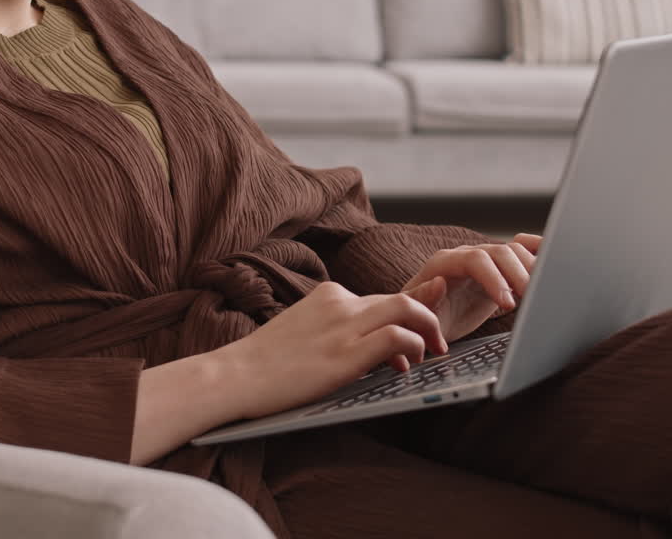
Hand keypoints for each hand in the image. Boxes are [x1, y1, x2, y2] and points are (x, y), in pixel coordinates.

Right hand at [211, 281, 447, 420]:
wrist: (234, 375)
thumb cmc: (263, 364)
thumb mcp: (301, 332)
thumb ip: (333, 330)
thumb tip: (367, 347)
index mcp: (328, 295)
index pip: (380, 297)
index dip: (410, 308)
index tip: (425, 321)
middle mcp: (339, 302)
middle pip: (401, 298)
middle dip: (428, 317)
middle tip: (437, 344)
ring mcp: (344, 326)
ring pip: (407, 309)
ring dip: (429, 330)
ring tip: (432, 353)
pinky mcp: (346, 352)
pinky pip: (398, 337)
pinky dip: (414, 347)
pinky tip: (408, 365)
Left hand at [399, 233, 540, 345]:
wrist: (426, 323)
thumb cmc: (420, 320)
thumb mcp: (417, 316)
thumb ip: (422, 299)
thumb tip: (439, 283)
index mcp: (445, 263)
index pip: (476, 259)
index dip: (495, 278)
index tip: (508, 305)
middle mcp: (467, 256)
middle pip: (500, 251)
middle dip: (518, 275)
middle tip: (529, 300)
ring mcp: (485, 260)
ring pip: (515, 250)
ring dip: (532, 269)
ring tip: (538, 293)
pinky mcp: (500, 270)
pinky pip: (522, 250)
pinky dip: (539, 253)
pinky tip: (551, 265)